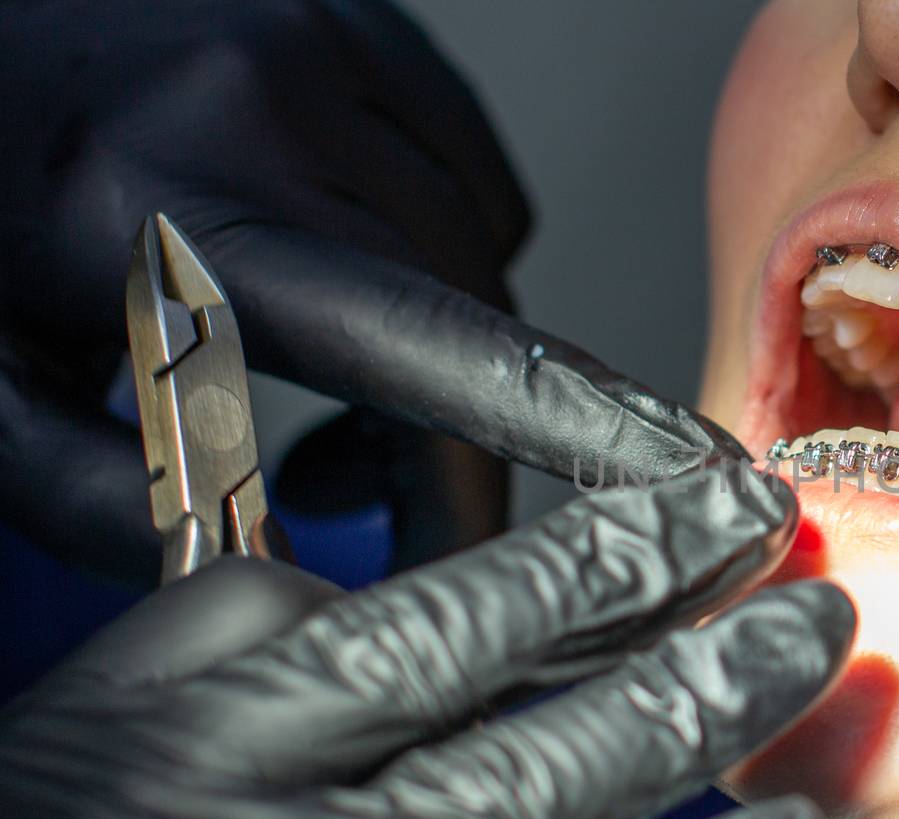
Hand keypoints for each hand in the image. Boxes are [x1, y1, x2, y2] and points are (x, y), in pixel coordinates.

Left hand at [0, 0, 744, 583]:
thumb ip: (111, 502)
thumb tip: (269, 577)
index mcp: (171, 215)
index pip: (433, 342)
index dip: (573, 429)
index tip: (680, 486)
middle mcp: (267, 108)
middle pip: (473, 314)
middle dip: (453, 434)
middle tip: (355, 491)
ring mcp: (320, 49)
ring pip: (480, 243)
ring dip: (447, 333)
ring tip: (332, 363)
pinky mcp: (352, 28)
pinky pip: (467, 166)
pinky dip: (440, 237)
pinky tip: (352, 255)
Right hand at [0, 464, 852, 818]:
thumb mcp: (101, 718)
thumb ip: (230, 636)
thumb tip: (363, 577)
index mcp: (208, 731)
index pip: (443, 617)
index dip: (601, 559)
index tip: (702, 506)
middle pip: (529, 716)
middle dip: (688, 633)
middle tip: (804, 568)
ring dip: (705, 739)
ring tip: (816, 665)